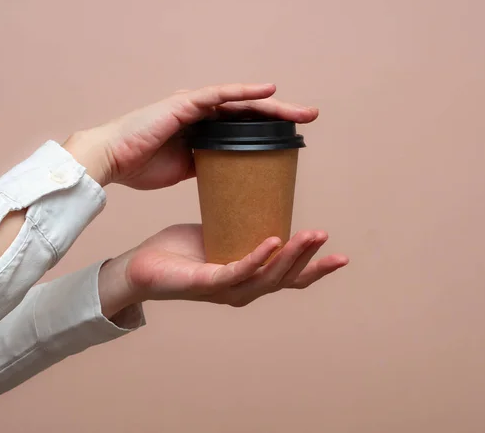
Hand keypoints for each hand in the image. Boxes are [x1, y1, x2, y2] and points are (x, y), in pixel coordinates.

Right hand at [63, 84, 318, 188]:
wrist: (111, 161)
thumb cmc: (141, 165)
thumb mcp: (184, 168)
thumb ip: (206, 165)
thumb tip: (228, 178)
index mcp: (204, 128)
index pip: (244, 126)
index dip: (270, 128)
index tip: (296, 137)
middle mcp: (202, 113)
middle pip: (249, 111)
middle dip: (281, 114)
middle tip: (310, 118)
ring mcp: (194, 106)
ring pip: (240, 101)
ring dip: (272, 104)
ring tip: (301, 111)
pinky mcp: (184, 104)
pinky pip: (219, 96)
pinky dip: (243, 92)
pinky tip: (268, 91)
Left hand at [97, 224, 348, 316]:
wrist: (142, 265)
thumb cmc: (182, 252)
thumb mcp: (221, 233)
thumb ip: (243, 224)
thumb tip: (260, 194)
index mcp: (249, 278)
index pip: (290, 278)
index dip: (317, 269)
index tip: (341, 256)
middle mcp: (243, 289)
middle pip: (285, 278)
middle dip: (308, 258)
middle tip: (324, 235)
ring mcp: (226, 289)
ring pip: (267, 277)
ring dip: (291, 256)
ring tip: (309, 235)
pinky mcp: (206, 283)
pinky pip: (236, 272)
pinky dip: (256, 258)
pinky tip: (273, 241)